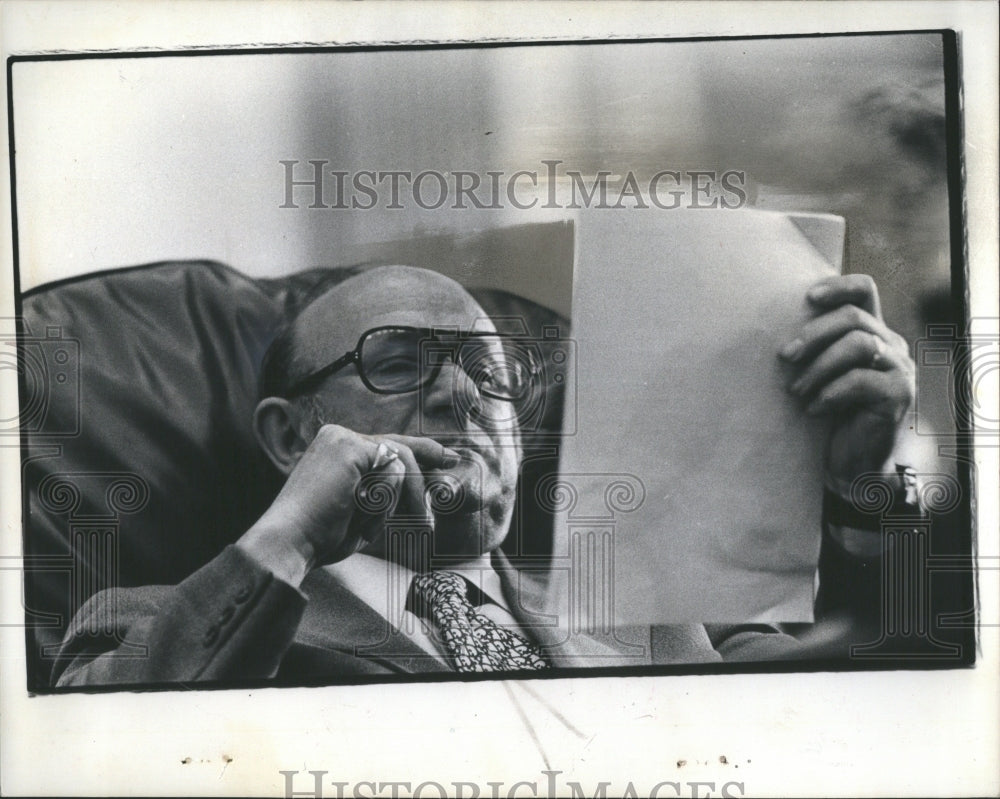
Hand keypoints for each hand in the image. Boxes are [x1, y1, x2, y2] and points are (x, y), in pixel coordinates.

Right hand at [237, 424, 459, 584]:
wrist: (290, 541)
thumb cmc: (321, 536)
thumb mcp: (362, 509)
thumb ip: (387, 491)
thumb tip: (427, 487)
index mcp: (336, 448)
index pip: (387, 446)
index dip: (420, 451)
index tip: (446, 457)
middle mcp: (338, 436)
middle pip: (399, 450)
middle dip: (425, 475)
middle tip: (447, 477)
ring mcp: (343, 438)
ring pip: (402, 462)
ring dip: (410, 497)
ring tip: (414, 524)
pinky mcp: (349, 448)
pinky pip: (394, 469)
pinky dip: (390, 496)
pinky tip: (368, 511)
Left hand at [779, 274, 914, 487]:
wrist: (852, 464)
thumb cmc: (829, 415)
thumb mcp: (821, 375)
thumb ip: (815, 349)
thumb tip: (776, 332)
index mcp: (874, 334)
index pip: (866, 291)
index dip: (839, 287)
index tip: (808, 298)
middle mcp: (893, 346)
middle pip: (854, 318)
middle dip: (814, 334)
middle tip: (785, 356)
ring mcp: (901, 370)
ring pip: (859, 345)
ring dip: (819, 367)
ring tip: (796, 391)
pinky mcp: (899, 395)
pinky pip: (860, 380)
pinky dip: (829, 393)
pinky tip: (813, 409)